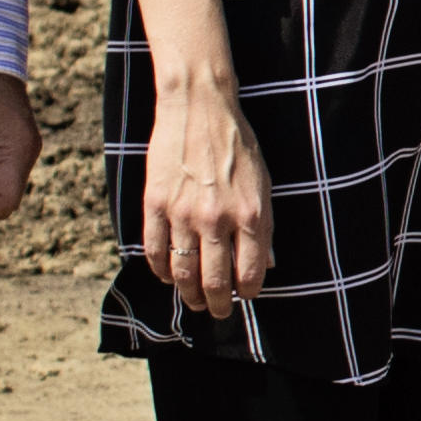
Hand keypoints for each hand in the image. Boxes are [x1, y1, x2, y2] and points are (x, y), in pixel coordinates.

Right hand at [139, 61, 273, 310]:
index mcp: (251, 215)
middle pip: (214, 281)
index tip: (244, 296)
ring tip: (194, 301)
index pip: (250, 273)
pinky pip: (155, 251)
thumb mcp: (263, 184)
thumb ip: (264, 226)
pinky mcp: (155, 205)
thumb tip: (265, 264)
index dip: (247, 292)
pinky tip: (167, 276)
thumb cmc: (237, 146)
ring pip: (182, 273)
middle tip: (217, 311)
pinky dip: (161, 270)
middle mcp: (217, 219)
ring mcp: (183, 214)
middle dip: (217, 304)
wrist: (200, 109)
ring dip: (189, 294)